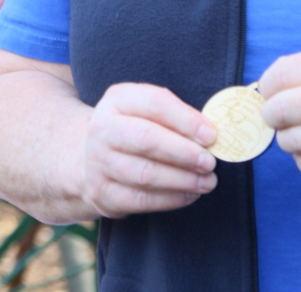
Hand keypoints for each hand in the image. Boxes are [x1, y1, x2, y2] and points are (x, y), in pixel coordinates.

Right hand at [81, 83, 217, 216]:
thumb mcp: (146, 109)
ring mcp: (98, 163)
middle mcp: (103, 129)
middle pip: (147, 140)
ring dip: (182, 180)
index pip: (155, 103)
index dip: (185, 120)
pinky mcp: (101, 194)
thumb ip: (175, 115)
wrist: (89, 156)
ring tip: (208, 182)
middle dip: (184, 153)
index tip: (211, 135)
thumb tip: (210, 134)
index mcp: (118, 99)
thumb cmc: (133, 127)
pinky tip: (190, 195)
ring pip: (144, 174)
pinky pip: (140, 200)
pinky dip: (170, 199)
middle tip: (211, 162)